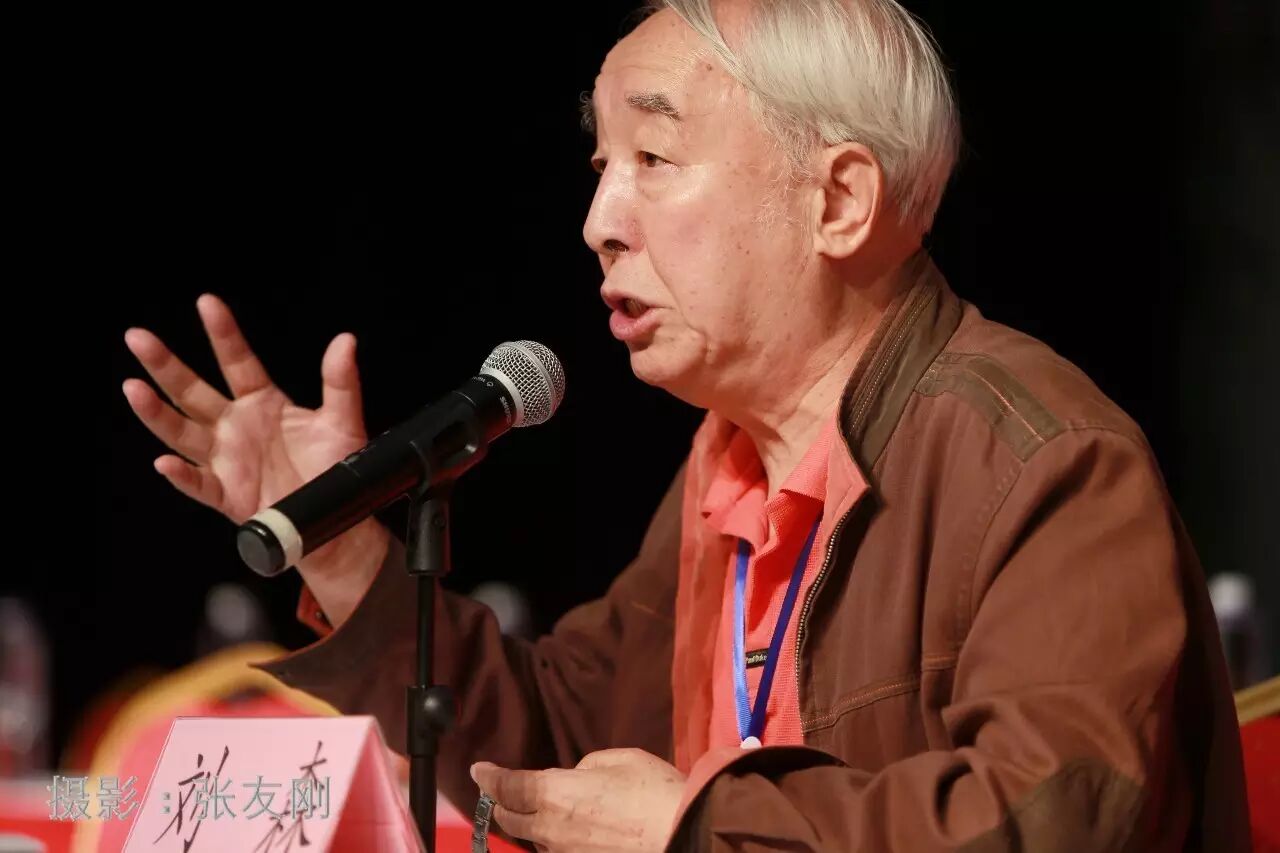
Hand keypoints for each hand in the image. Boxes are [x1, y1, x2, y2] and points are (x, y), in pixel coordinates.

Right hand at [122, 294, 388, 622]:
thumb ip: (340, 382)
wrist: (337, 519)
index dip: (223, 333)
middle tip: (137, 337)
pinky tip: (164, 463)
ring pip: (182, 433)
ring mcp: (227, 460)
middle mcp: (236, 427)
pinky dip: (181, 476)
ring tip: (133, 388)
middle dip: (165, 365)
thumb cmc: (336, 469)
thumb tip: (345, 341)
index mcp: (262, 403)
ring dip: (157, 413)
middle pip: (192, 391)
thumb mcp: (342, 421)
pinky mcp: (227, 495)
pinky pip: (199, 484)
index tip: (207, 302)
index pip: (237, 362)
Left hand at [471, 749, 684, 851]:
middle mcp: (550, 828)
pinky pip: (557, 852)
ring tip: (535, 813)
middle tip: (500, 793)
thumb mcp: (619, 759)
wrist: (682, 836)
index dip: (489, 777)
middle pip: (510, 819)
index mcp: (554, 792)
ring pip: (533, 840)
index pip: (508, 785)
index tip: (478, 770)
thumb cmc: (653, 792)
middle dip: (501, 804)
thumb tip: (574, 778)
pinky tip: (568, 831)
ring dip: (529, 825)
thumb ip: (586, 767)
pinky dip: (553, 840)